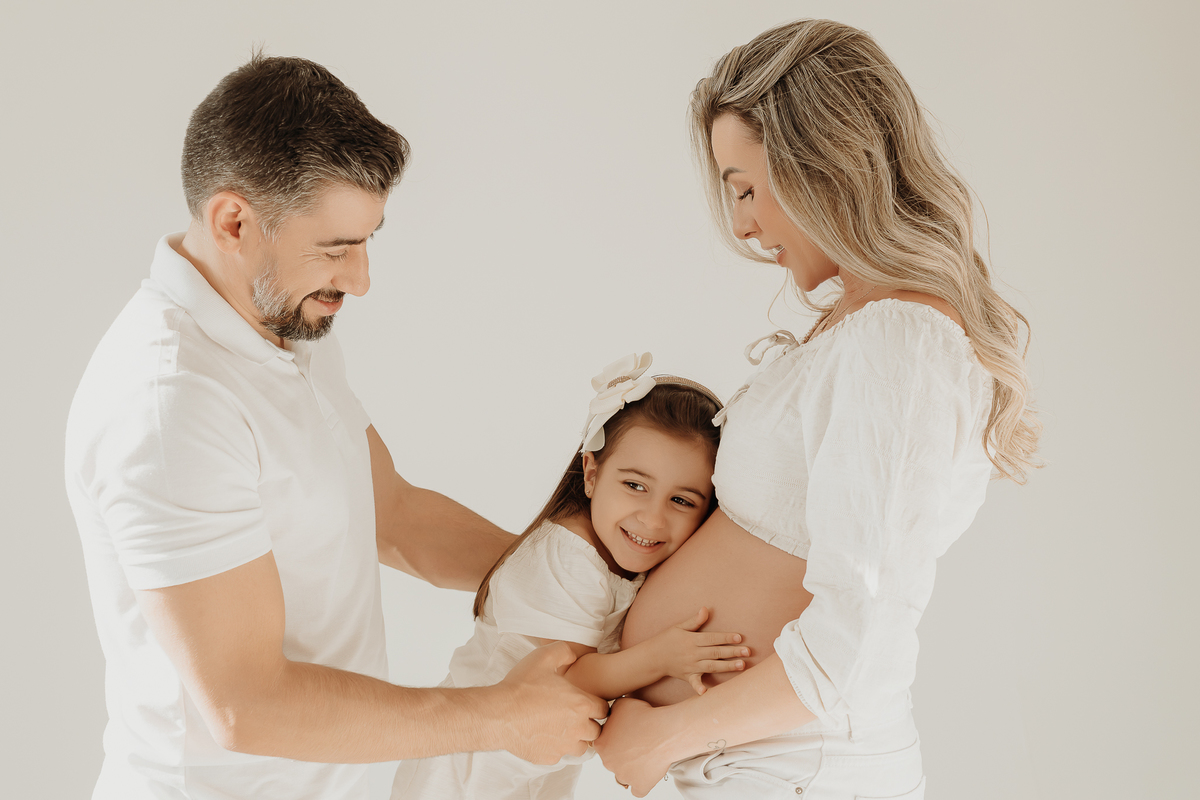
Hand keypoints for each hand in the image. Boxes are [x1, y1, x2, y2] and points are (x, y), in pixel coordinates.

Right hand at [490, 641, 609, 764]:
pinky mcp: (549, 758)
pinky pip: (560, 755)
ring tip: (561, 727)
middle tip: (573, 714)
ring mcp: (563, 746)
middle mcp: (578, 728)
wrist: (498, 714)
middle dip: (588, 723)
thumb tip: (575, 656)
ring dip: (576, 738)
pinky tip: (543, 735)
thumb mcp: (544, 656)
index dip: (596, 704)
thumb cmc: (521, 686)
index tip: (585, 701)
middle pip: (597, 730)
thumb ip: (565, 651)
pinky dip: (555, 747)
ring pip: (581, 747)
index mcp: (582, 705)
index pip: (604, 709)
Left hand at [595, 697, 676, 796]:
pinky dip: (641, 783)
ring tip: (643, 757)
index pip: (602, 743)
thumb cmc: (644, 715)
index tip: (625, 734)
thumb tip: (611, 716)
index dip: (613, 738)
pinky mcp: (640, 785)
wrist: (664, 731)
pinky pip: (637, 790)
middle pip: (612, 760)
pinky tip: (646, 773)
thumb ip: (611, 712)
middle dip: (621, 753)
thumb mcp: (621, 704)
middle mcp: (608, 762)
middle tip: (636, 742)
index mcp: (601, 744)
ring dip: (630, 768)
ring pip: (623, 775)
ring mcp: (623, 776)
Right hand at [649, 607, 748, 694]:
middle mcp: (693, 653)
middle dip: (732, 652)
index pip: (712, 638)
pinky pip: (695, 683)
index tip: (739, 637)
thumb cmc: (668, 639)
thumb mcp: (679, 627)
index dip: (726, 638)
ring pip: (712, 666)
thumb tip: (706, 609)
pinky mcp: (688, 676)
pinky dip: (699, 688)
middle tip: (748, 652)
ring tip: (742, 665)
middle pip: (715, 652)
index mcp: (692, 640)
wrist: (653, 656)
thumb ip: (694, 620)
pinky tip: (707, 692)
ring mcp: (691, 666)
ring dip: (727, 666)